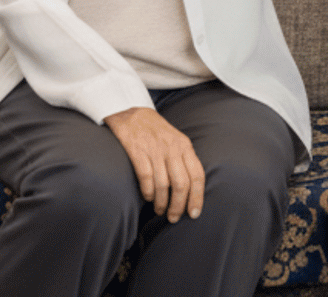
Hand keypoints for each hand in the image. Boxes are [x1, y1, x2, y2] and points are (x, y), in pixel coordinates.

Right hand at [104, 107, 204, 221]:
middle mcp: (172, 148)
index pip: (197, 175)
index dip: (197, 197)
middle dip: (178, 206)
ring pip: (163, 185)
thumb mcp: (175, 139)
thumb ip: (184, 159)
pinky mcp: (137, 151)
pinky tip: (148, 197)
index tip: (194, 213)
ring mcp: (155, 150)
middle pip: (181, 184)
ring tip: (159, 210)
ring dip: (162, 203)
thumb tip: (191, 189)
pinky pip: (146, 178)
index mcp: (184, 145)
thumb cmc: (154, 129)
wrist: (130, 110)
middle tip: (174, 217)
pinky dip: (148, 192)